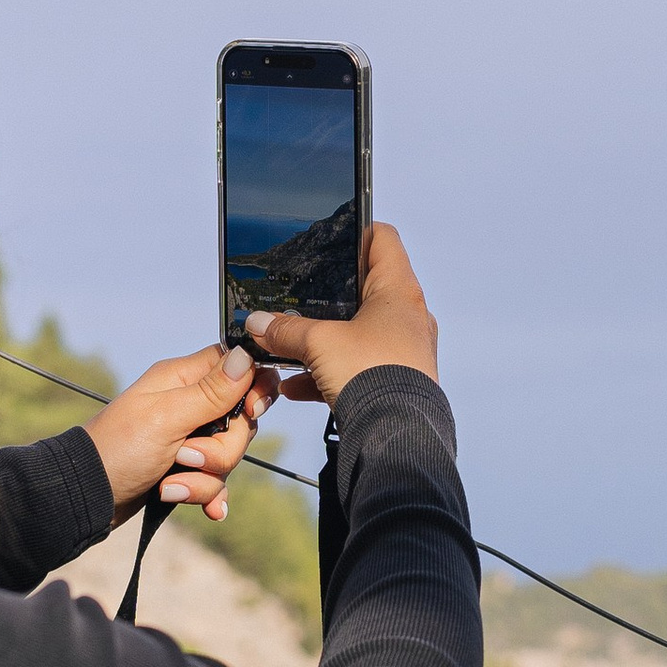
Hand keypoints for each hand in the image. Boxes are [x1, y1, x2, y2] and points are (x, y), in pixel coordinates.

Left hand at [85, 344, 281, 526]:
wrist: (85, 498)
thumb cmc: (117, 450)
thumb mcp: (167, 417)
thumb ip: (211, 391)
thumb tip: (247, 355)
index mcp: (182, 379)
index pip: (236, 366)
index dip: (253, 386)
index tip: (251, 409)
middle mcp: (188, 405)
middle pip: (239, 420)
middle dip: (221, 449)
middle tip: (184, 455)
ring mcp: (186, 438)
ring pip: (228, 455)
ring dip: (204, 477)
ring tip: (168, 483)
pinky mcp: (183, 469)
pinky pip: (215, 480)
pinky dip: (207, 494)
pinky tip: (206, 510)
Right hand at [248, 220, 439, 408]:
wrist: (396, 435)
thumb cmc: (371, 374)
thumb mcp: (319, 343)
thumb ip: (286, 329)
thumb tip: (258, 323)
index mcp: (399, 291)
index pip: (382, 240)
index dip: (356, 230)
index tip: (331, 235)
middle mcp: (408, 316)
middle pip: (366, 289)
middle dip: (329, 297)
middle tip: (299, 298)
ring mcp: (405, 350)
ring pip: (359, 333)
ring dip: (324, 340)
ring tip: (290, 347)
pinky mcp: (396, 381)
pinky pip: (358, 367)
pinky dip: (329, 372)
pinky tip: (296, 386)